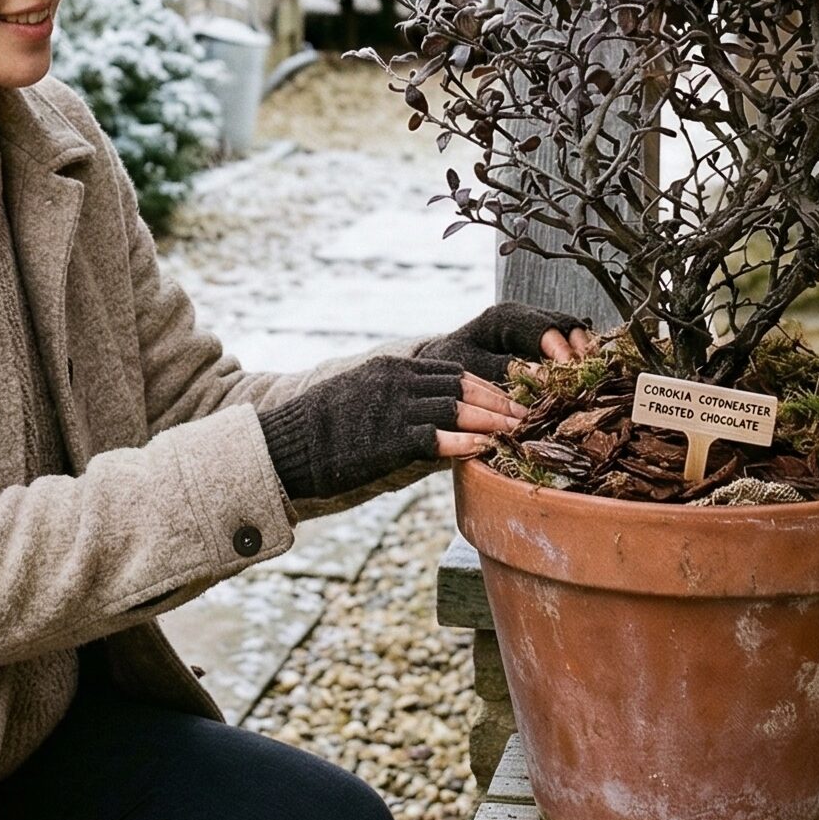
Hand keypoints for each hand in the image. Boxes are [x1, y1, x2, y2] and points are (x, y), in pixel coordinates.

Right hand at [256, 354, 523, 502]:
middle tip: (531, 417)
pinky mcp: (385, 438)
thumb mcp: (366, 397)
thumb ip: (403, 399)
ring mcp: (391, 407)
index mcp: (394, 368)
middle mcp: (396, 380)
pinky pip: (434, 437)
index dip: (490, 387)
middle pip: (464, 385)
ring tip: (519, 435)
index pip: (455, 371)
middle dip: (501, 402)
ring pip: (456, 407)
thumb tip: (442, 416)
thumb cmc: (328, 428)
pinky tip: (485, 451)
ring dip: (492, 422)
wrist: (286, 445)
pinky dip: (464, 443)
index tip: (515, 401)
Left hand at [419, 302, 597, 380]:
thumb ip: (507, 369)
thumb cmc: (453, 363)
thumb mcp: (473, 367)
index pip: (544, 329)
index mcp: (506, 317)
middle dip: (580, 351)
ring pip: (572, 331)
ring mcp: (535, 325)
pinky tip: (585, 377)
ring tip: (592, 378)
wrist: (443, 364)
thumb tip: (546, 376)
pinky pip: (568, 342)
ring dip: (584, 354)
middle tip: (589, 378)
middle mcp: (525, 315)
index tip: (572, 377)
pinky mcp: (540, 340)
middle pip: (565, 325)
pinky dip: (579, 358)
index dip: (562, 353)